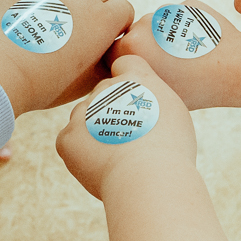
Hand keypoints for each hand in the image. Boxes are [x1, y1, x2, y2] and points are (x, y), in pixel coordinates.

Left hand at [0, 0, 134, 115]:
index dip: (117, 24)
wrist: (0, 72)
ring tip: (57, 16)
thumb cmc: (44, 83)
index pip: (125, 8)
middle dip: (97, 4)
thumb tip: (111, 56)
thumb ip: (106, 64)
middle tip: (81, 27)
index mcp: (103, 19)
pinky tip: (35, 10)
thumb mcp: (85, 83)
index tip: (105, 37)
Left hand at [55, 55, 197, 201]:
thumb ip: (152, 100)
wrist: (149, 177)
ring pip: (84, 118)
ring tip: (118, 157)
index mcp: (134, 78)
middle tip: (130, 139)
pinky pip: (71, 142)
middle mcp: (105, 89)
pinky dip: (82, 154)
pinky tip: (102, 166)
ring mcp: (82, 112)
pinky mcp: (67, 137)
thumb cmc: (170, 149)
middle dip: (111, 111)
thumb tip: (139, 104)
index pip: (125, 64)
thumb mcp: (173, 112)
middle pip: (103, 94)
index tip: (137, 103)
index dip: (130, 83)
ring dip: (94, 132)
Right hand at [108, 0, 240, 109]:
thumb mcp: (155, 92)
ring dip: (166, 36)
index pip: (114, 50)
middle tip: (167, 65)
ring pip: (159, 24)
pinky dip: (187, 28)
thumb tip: (125, 73)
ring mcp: (168, 10)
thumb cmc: (194, 89)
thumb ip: (134, 77)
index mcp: (131, 46)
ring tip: (187, 56)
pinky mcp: (189, 4)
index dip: (127, 62)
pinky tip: (199, 45)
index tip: (143, 72)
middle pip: (136, 34)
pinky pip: (181, 16)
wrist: (234, 69)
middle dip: (147, 47)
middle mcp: (145, 23)